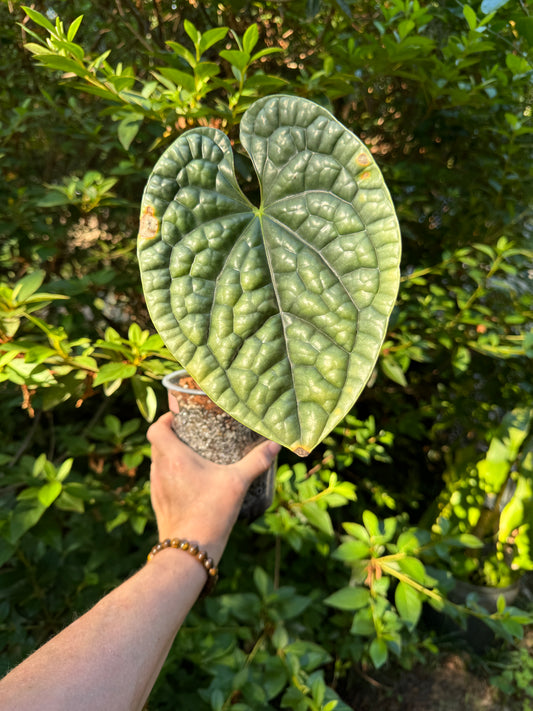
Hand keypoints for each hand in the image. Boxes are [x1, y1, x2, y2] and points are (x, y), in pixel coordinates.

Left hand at [146, 412, 279, 563]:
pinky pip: (161, 480)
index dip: (165, 420)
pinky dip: (171, 474)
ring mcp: (157, 487)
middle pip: (157, 444)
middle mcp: (160, 469)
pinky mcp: (158, 502)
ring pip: (158, 462)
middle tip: (193, 434)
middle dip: (172, 436)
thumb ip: (256, 461)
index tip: (180, 418)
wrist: (190, 550)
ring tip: (193, 456)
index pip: (156, 429)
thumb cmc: (211, 513)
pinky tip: (190, 482)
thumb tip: (275, 445)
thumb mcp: (237, 483)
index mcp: (174, 458)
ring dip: (170, 456)